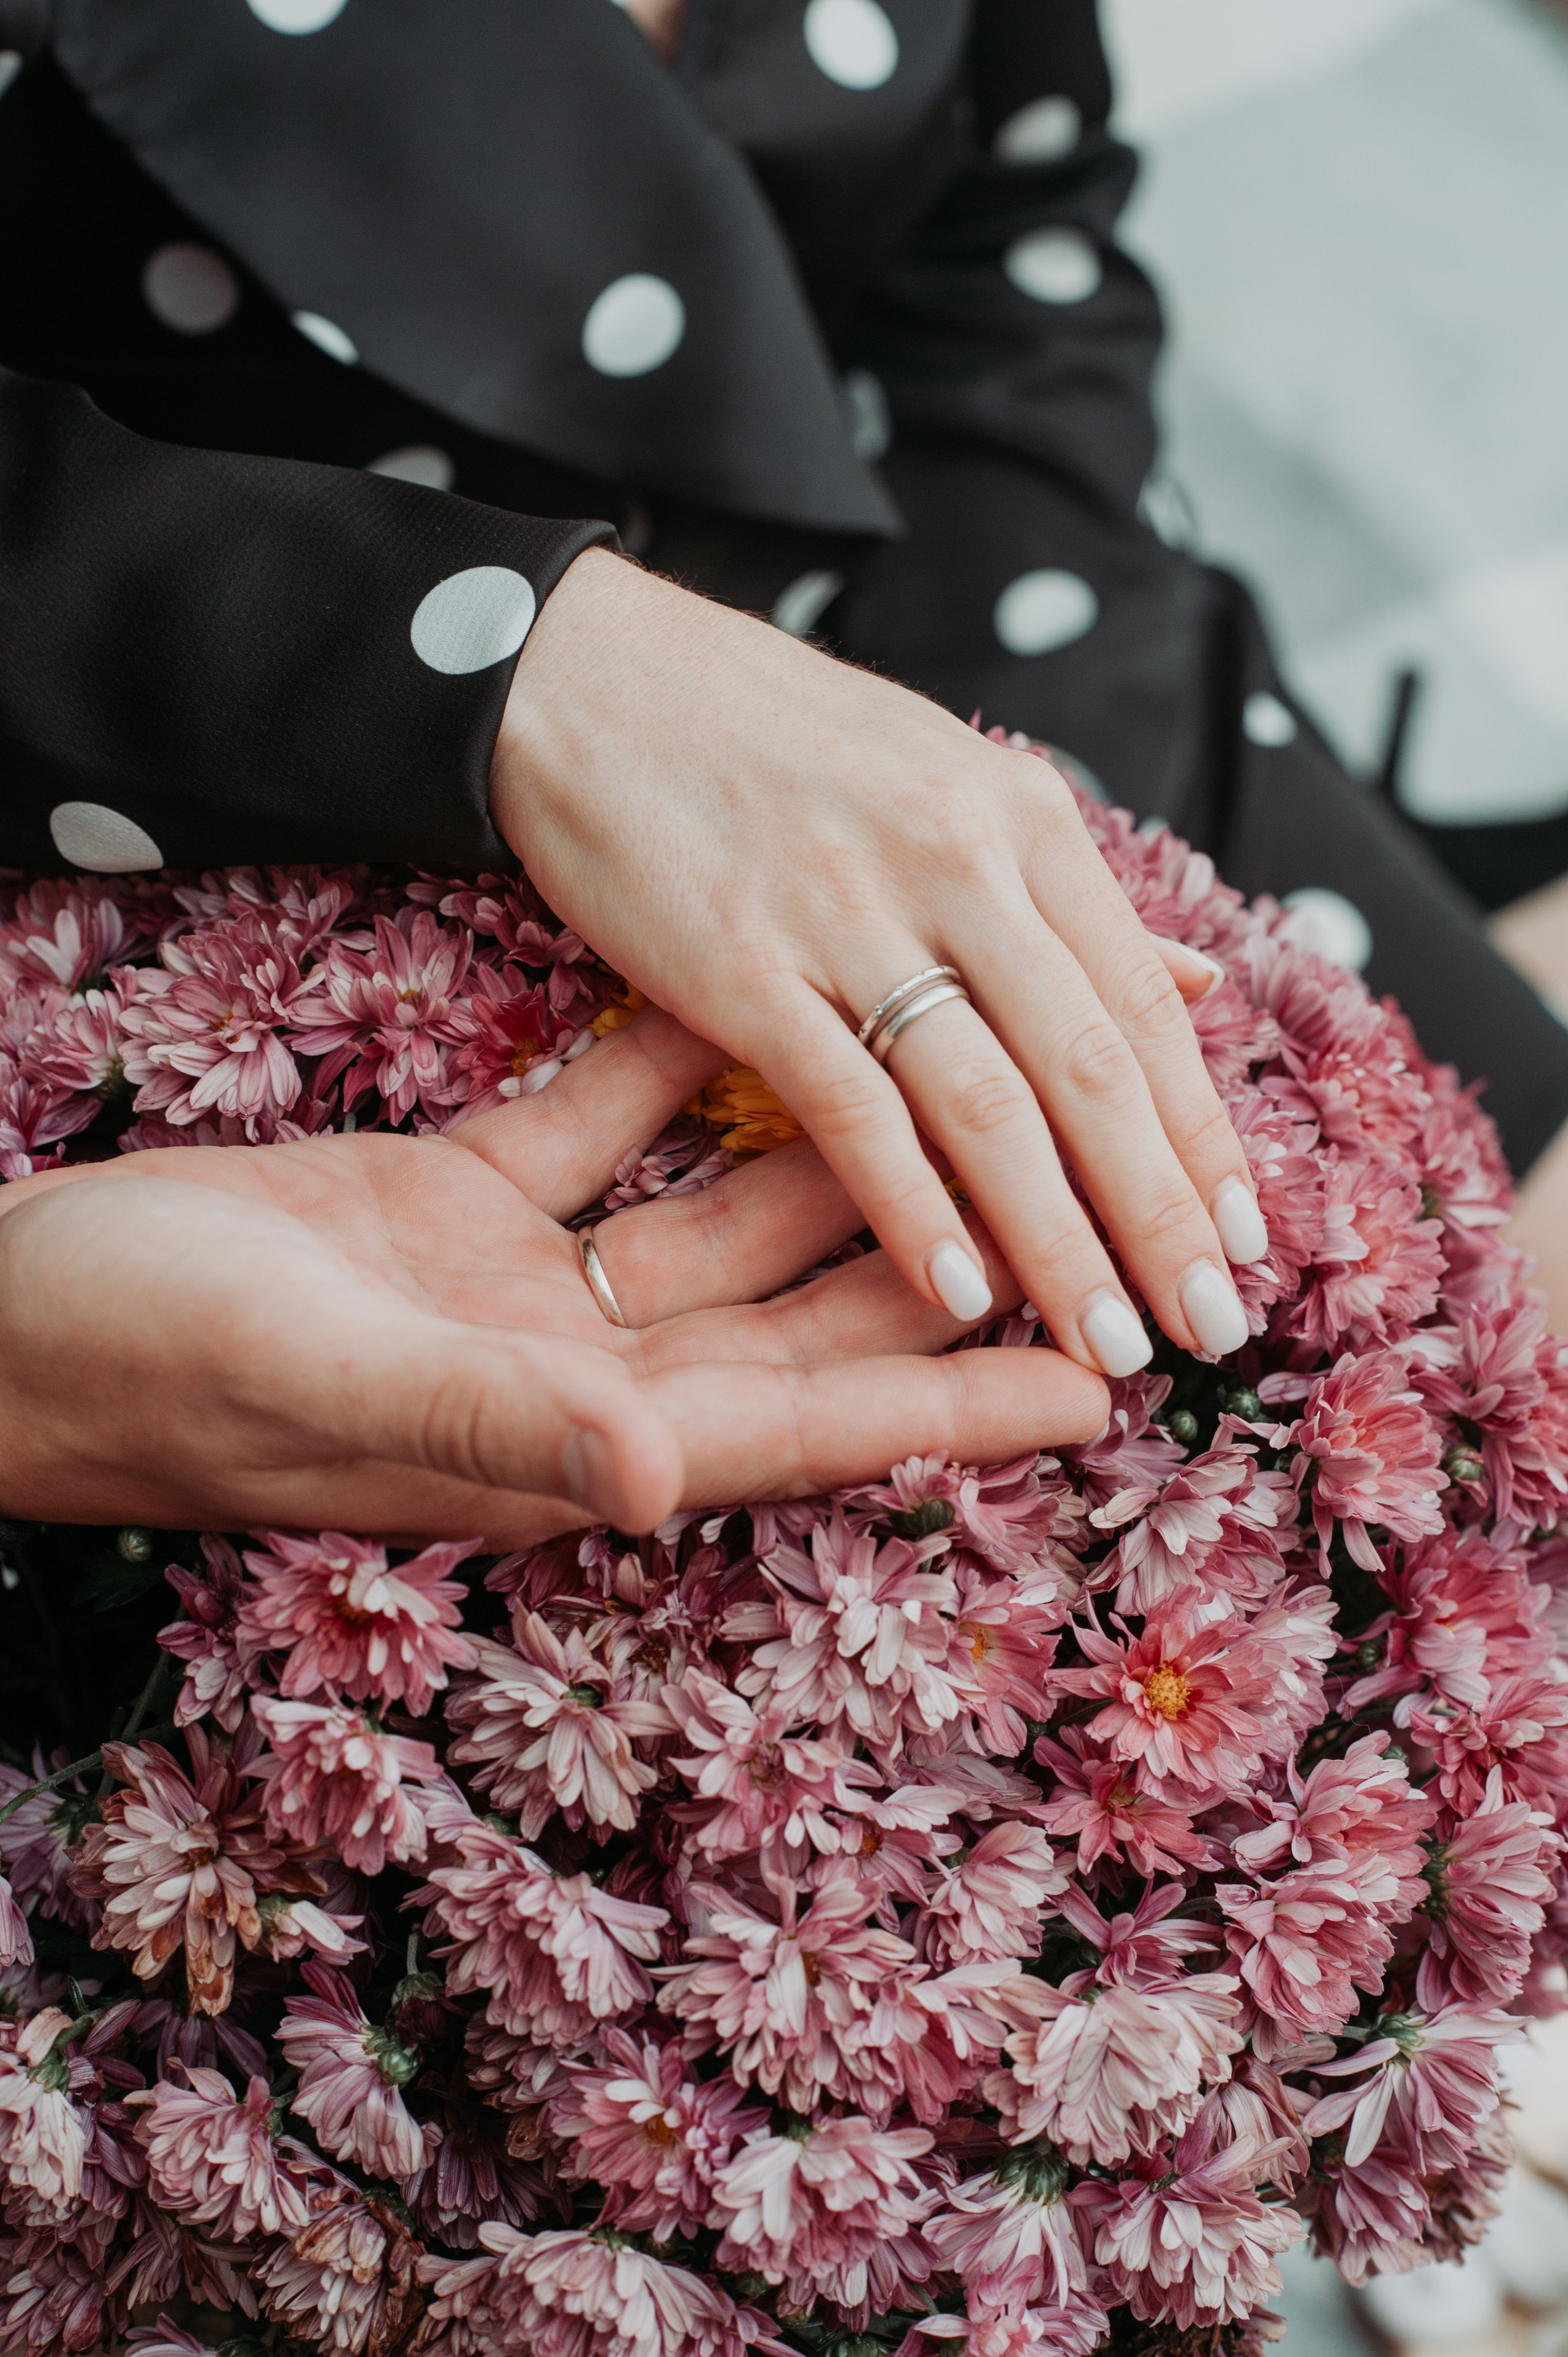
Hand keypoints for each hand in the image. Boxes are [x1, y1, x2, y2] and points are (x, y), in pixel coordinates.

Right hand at [0, 1010, 1106, 1542]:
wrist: (17, 1322)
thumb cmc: (147, 1371)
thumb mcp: (325, 1378)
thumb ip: (497, 1423)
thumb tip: (659, 1479)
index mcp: (578, 1435)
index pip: (813, 1422)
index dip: (957, 1406)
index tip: (1099, 1385)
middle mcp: (578, 1370)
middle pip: (805, 1319)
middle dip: (944, 1271)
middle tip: (1083, 1219)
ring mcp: (522, 1287)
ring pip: (722, 1216)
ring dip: (837, 1153)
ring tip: (973, 1085)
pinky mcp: (455, 1204)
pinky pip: (599, 1128)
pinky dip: (669, 1070)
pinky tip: (755, 1002)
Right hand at [491, 550, 1266, 1382]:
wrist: (588, 673)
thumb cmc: (774, 741)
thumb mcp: (949, 782)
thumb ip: (1068, 900)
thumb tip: (1203, 986)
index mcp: (1021, 815)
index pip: (1144, 1004)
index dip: (1204, 1136)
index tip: (1252, 1246)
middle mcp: (958, 858)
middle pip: (1090, 1067)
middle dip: (1162, 1216)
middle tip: (1212, 1330)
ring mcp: (849, 913)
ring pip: (988, 1104)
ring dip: (1061, 1241)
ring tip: (1113, 1344)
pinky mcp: (741, 965)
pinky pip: (848, 1106)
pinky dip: (911, 1207)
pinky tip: (960, 1294)